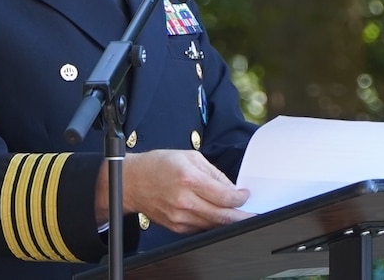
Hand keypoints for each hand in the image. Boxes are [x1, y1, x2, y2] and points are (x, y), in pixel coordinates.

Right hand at [97, 149, 252, 232]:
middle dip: (241, 216)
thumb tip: (232, 188)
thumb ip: (214, 173)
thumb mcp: (190, 157)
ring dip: (227, 220)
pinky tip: (215, 214)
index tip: (246, 195)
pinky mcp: (175, 226)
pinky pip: (200, 227)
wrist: (132, 181)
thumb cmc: (159, 165)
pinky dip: (211, 222)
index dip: (240, 198)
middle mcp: (184, 200)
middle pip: (222, 216)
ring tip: (236, 213)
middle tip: (252, 213)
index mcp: (189, 179)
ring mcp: (179, 217)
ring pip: (212, 224)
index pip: (224, 196)